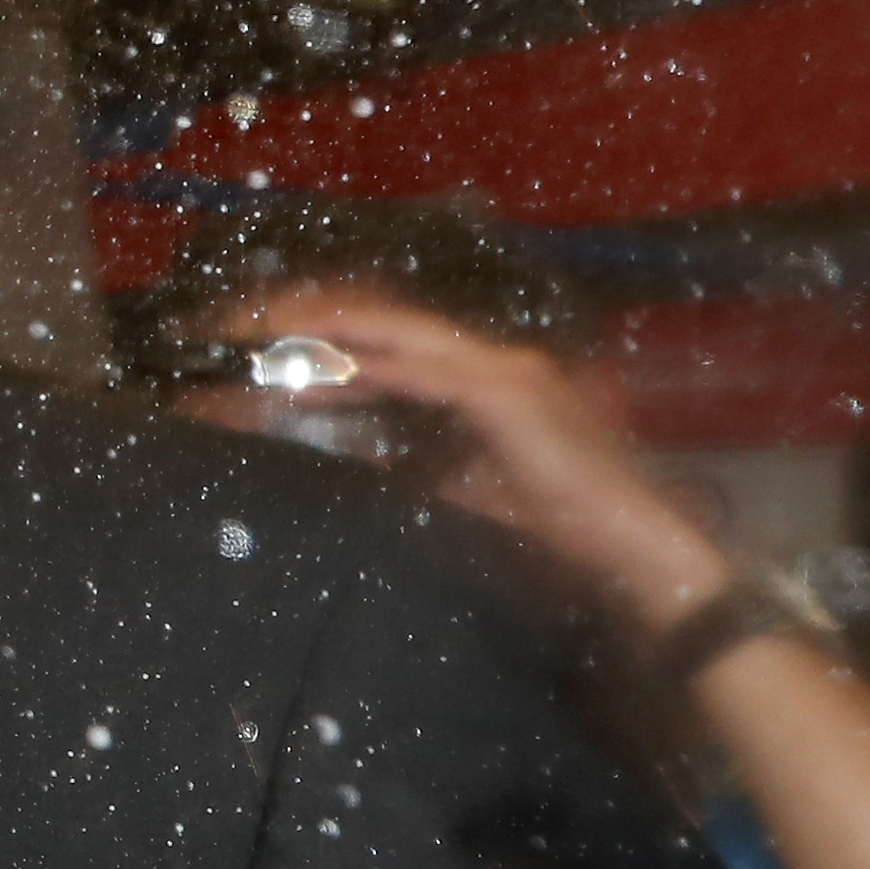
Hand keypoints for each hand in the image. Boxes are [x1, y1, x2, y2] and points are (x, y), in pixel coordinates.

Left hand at [217, 284, 728, 632]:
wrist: (631, 551)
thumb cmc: (560, 530)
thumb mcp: (466, 487)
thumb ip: (417, 462)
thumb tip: (360, 455)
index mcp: (484, 376)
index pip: (390, 337)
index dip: (326, 331)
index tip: (265, 336)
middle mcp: (492, 361)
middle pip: (381, 320)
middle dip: (308, 316)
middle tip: (238, 323)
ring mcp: (502, 372)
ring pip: (392, 334)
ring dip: (321, 334)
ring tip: (257, 337)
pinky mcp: (506, 397)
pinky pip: (418, 376)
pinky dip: (364, 375)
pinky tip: (316, 380)